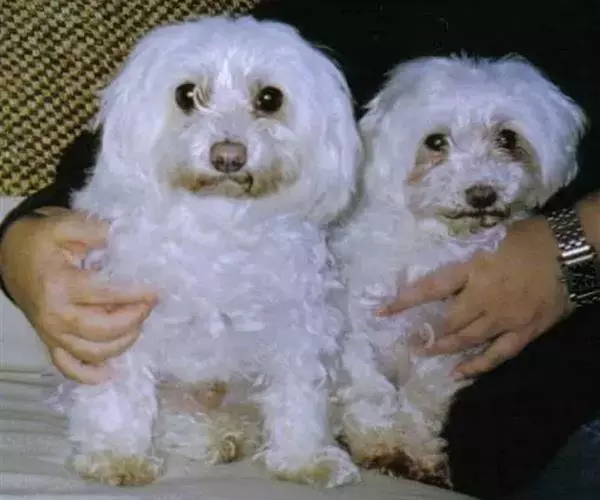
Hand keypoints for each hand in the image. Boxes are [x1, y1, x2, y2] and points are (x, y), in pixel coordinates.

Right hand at [0, 208, 157, 383]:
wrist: (11, 255)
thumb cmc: (43, 240)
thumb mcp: (66, 225)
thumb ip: (97, 231)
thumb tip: (130, 240)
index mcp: (59, 286)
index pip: (106, 295)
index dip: (136, 295)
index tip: (157, 291)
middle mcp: (54, 315)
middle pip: (102, 330)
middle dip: (133, 319)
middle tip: (149, 304)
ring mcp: (51, 333)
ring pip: (93, 352)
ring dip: (123, 342)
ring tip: (137, 322)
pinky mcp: (51, 342)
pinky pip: (69, 368)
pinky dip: (91, 375)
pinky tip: (112, 371)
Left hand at [377, 217, 570, 377]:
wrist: (571, 249)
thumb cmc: (529, 237)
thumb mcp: (489, 238)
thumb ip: (466, 255)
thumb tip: (442, 260)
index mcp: (473, 270)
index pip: (430, 288)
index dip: (405, 301)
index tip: (382, 312)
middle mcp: (485, 298)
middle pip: (448, 322)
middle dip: (425, 333)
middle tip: (408, 341)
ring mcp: (505, 318)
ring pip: (468, 340)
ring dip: (444, 349)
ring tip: (425, 354)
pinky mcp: (526, 331)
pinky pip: (499, 354)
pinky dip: (478, 366)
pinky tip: (460, 374)